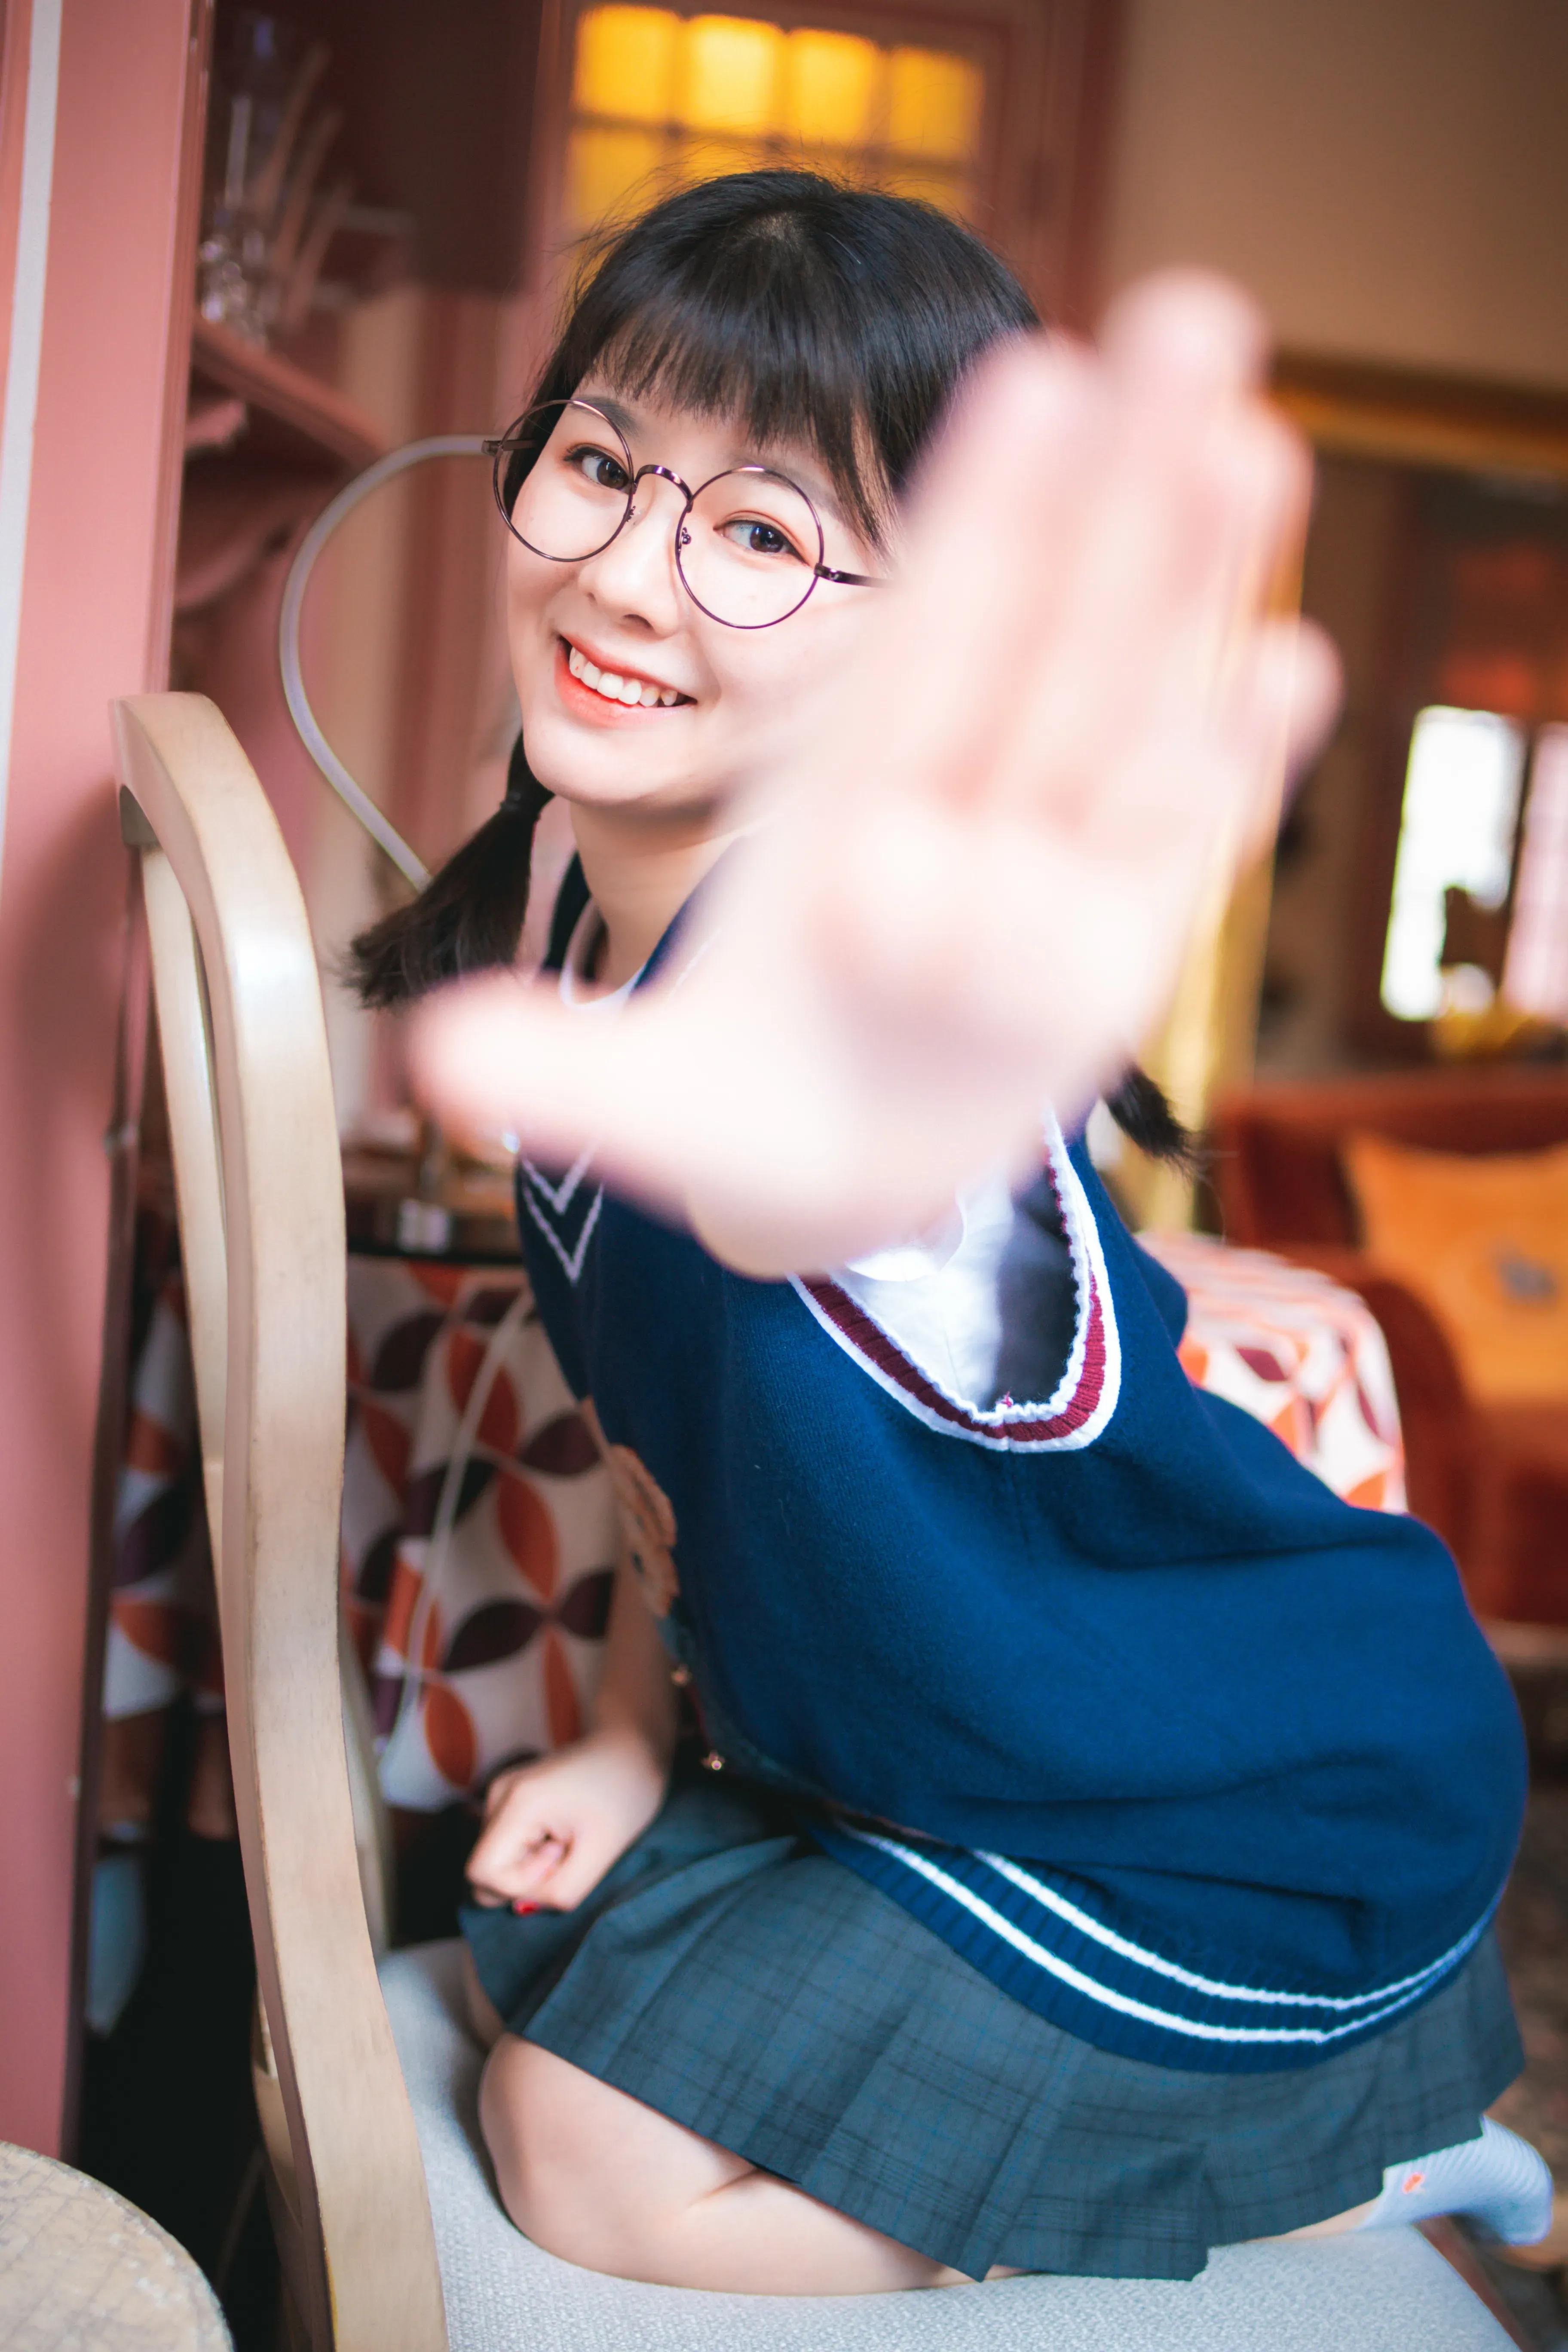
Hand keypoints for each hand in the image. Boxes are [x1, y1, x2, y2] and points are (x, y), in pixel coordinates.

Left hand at [412, 272, 1339, 1275]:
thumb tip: (436, 1061)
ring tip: (1255, 438)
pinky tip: (1285, 661)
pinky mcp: (1118, 951)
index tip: (1022, 373)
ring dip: (1194, 579)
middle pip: (1049, 626)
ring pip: (1128, 702)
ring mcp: (1048, 871)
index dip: (974, 509)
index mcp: (842, 801)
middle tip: (1193, 314)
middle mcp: (957, 805)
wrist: (836, 1178)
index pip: (920, 637)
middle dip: (1118, 487)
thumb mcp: (646, 1104)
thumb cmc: (741, 1113)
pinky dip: (1229, 762)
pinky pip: (1178, 843)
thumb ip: (562, 1070)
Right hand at [465, 1723, 669, 1912]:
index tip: (561, 1859)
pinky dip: (534, 1852)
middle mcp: (498, 1793)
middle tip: (567, 1851)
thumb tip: (522, 1907)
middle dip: (526, 1878)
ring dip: (533, 1865)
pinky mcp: (512, 1798)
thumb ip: (561, 1891)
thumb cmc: (625, 1792)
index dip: (518, 1886)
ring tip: (570, 1838)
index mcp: (516, 1802)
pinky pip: (509, 1847)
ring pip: (498, 1860)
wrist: (634, 1748)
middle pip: (484, 1869)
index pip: (480, 1873)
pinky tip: (564, 1832)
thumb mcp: (602, 1853)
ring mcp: (502, 1793)